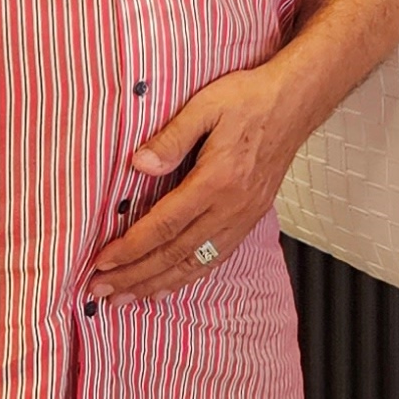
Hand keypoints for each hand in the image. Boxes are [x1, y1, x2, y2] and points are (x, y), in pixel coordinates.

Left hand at [89, 65, 324, 303]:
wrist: (297, 102)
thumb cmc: (251, 99)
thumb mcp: (206, 104)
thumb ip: (171, 136)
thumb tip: (139, 165)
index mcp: (217, 181)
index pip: (165, 225)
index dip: (131, 248)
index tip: (102, 263)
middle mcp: (231, 207)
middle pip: (175, 253)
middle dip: (134, 276)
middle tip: (101, 291)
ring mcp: (243, 217)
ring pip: (195, 263)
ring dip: (157, 284)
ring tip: (126, 299)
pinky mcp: (250, 218)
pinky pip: (215, 258)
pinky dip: (188, 277)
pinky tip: (168, 286)